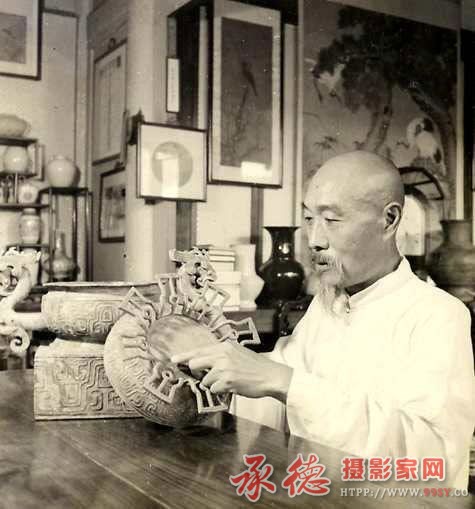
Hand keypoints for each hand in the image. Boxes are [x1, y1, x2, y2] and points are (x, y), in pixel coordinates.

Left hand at [171, 341, 292, 401]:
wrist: (270, 375)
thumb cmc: (254, 366)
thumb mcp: (237, 352)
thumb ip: (221, 354)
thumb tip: (202, 361)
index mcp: (224, 346)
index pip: (199, 350)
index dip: (184, 356)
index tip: (173, 359)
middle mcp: (222, 355)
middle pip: (195, 363)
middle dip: (198, 372)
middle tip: (209, 376)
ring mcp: (224, 368)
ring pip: (205, 380)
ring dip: (214, 384)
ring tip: (229, 381)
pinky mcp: (227, 381)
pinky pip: (214, 389)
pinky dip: (221, 391)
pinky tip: (233, 387)